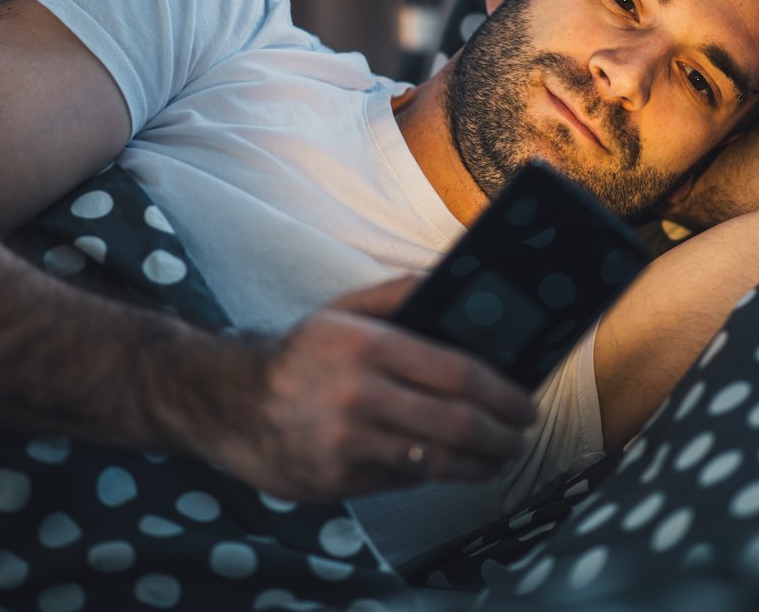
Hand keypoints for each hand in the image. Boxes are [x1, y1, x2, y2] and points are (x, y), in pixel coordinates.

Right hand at [204, 278, 537, 500]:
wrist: (232, 405)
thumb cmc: (299, 357)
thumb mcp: (343, 311)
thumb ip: (399, 295)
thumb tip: (452, 279)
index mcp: (369, 346)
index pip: (458, 373)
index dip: (504, 394)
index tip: (525, 403)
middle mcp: (361, 394)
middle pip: (458, 424)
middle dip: (504, 435)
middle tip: (521, 436)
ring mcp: (349, 442)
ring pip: (438, 461)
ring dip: (481, 464)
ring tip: (499, 457)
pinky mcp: (340, 479)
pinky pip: (404, 480)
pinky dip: (434, 473)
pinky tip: (448, 465)